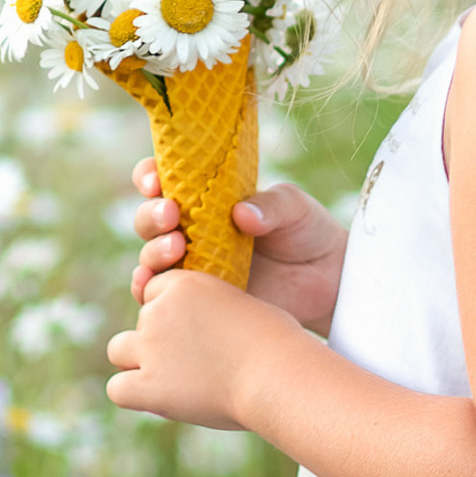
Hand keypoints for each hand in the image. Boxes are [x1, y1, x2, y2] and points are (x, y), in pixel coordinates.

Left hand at [104, 269, 295, 428]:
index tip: (199, 333)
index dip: (175, 314)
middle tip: (198, 362)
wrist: (279, 375)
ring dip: (139, 363)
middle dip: (160, 340)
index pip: (157, 293)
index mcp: (183, 283)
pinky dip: (134, 395)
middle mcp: (160, 310)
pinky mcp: (149, 385)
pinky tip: (161, 400)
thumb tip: (204, 335)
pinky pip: (118, 388)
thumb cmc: (278, 345)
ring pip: (119, 350)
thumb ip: (214, 312)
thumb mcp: (245, 307)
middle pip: (142, 322)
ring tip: (175, 379)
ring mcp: (151, 347)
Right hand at [128, 158, 349, 334]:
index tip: (156, 180)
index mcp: (208, 199)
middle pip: (150, 220)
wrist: (326, 281)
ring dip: (153, 250)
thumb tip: (240, 213)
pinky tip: (155, 284)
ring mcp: (193, 266)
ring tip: (176, 247)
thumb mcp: (294, 209)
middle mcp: (192, 231)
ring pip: (150, 256)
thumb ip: (270, 206)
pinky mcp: (198, 299)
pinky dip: (149, 288)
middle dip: (152, 215)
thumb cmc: (308, 233)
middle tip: (172, 214)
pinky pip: (160, 295)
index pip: (167, 180)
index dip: (150, 176)